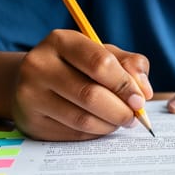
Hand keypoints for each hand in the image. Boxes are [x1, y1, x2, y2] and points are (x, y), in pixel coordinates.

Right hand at [11, 29, 153, 140]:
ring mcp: (30, 96)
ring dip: (109, 124)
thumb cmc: (76, 65)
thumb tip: (144, 91)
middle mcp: (39, 66)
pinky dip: (94, 133)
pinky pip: (72, 134)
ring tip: (119, 121)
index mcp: (60, 41)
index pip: (100, 63)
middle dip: (120, 110)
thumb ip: (129, 64)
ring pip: (82, 119)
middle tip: (134, 117)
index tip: (141, 99)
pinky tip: (100, 125)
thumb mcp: (102, 53)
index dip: (125, 84)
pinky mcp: (31, 122)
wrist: (32, 81)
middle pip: (90, 95)